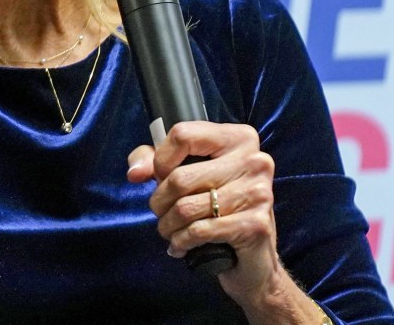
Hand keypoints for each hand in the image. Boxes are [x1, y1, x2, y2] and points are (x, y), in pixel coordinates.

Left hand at [127, 121, 288, 307]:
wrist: (253, 259)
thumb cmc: (217, 208)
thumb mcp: (187, 174)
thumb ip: (154, 162)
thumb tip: (135, 171)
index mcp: (238, 138)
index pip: (183, 134)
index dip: (161, 160)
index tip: (161, 178)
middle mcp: (254, 160)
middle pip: (180, 177)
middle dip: (159, 202)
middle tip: (161, 213)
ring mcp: (258, 192)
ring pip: (186, 208)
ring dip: (168, 226)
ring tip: (170, 231)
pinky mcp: (255, 225)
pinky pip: (199, 231)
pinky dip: (181, 241)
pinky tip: (181, 246)